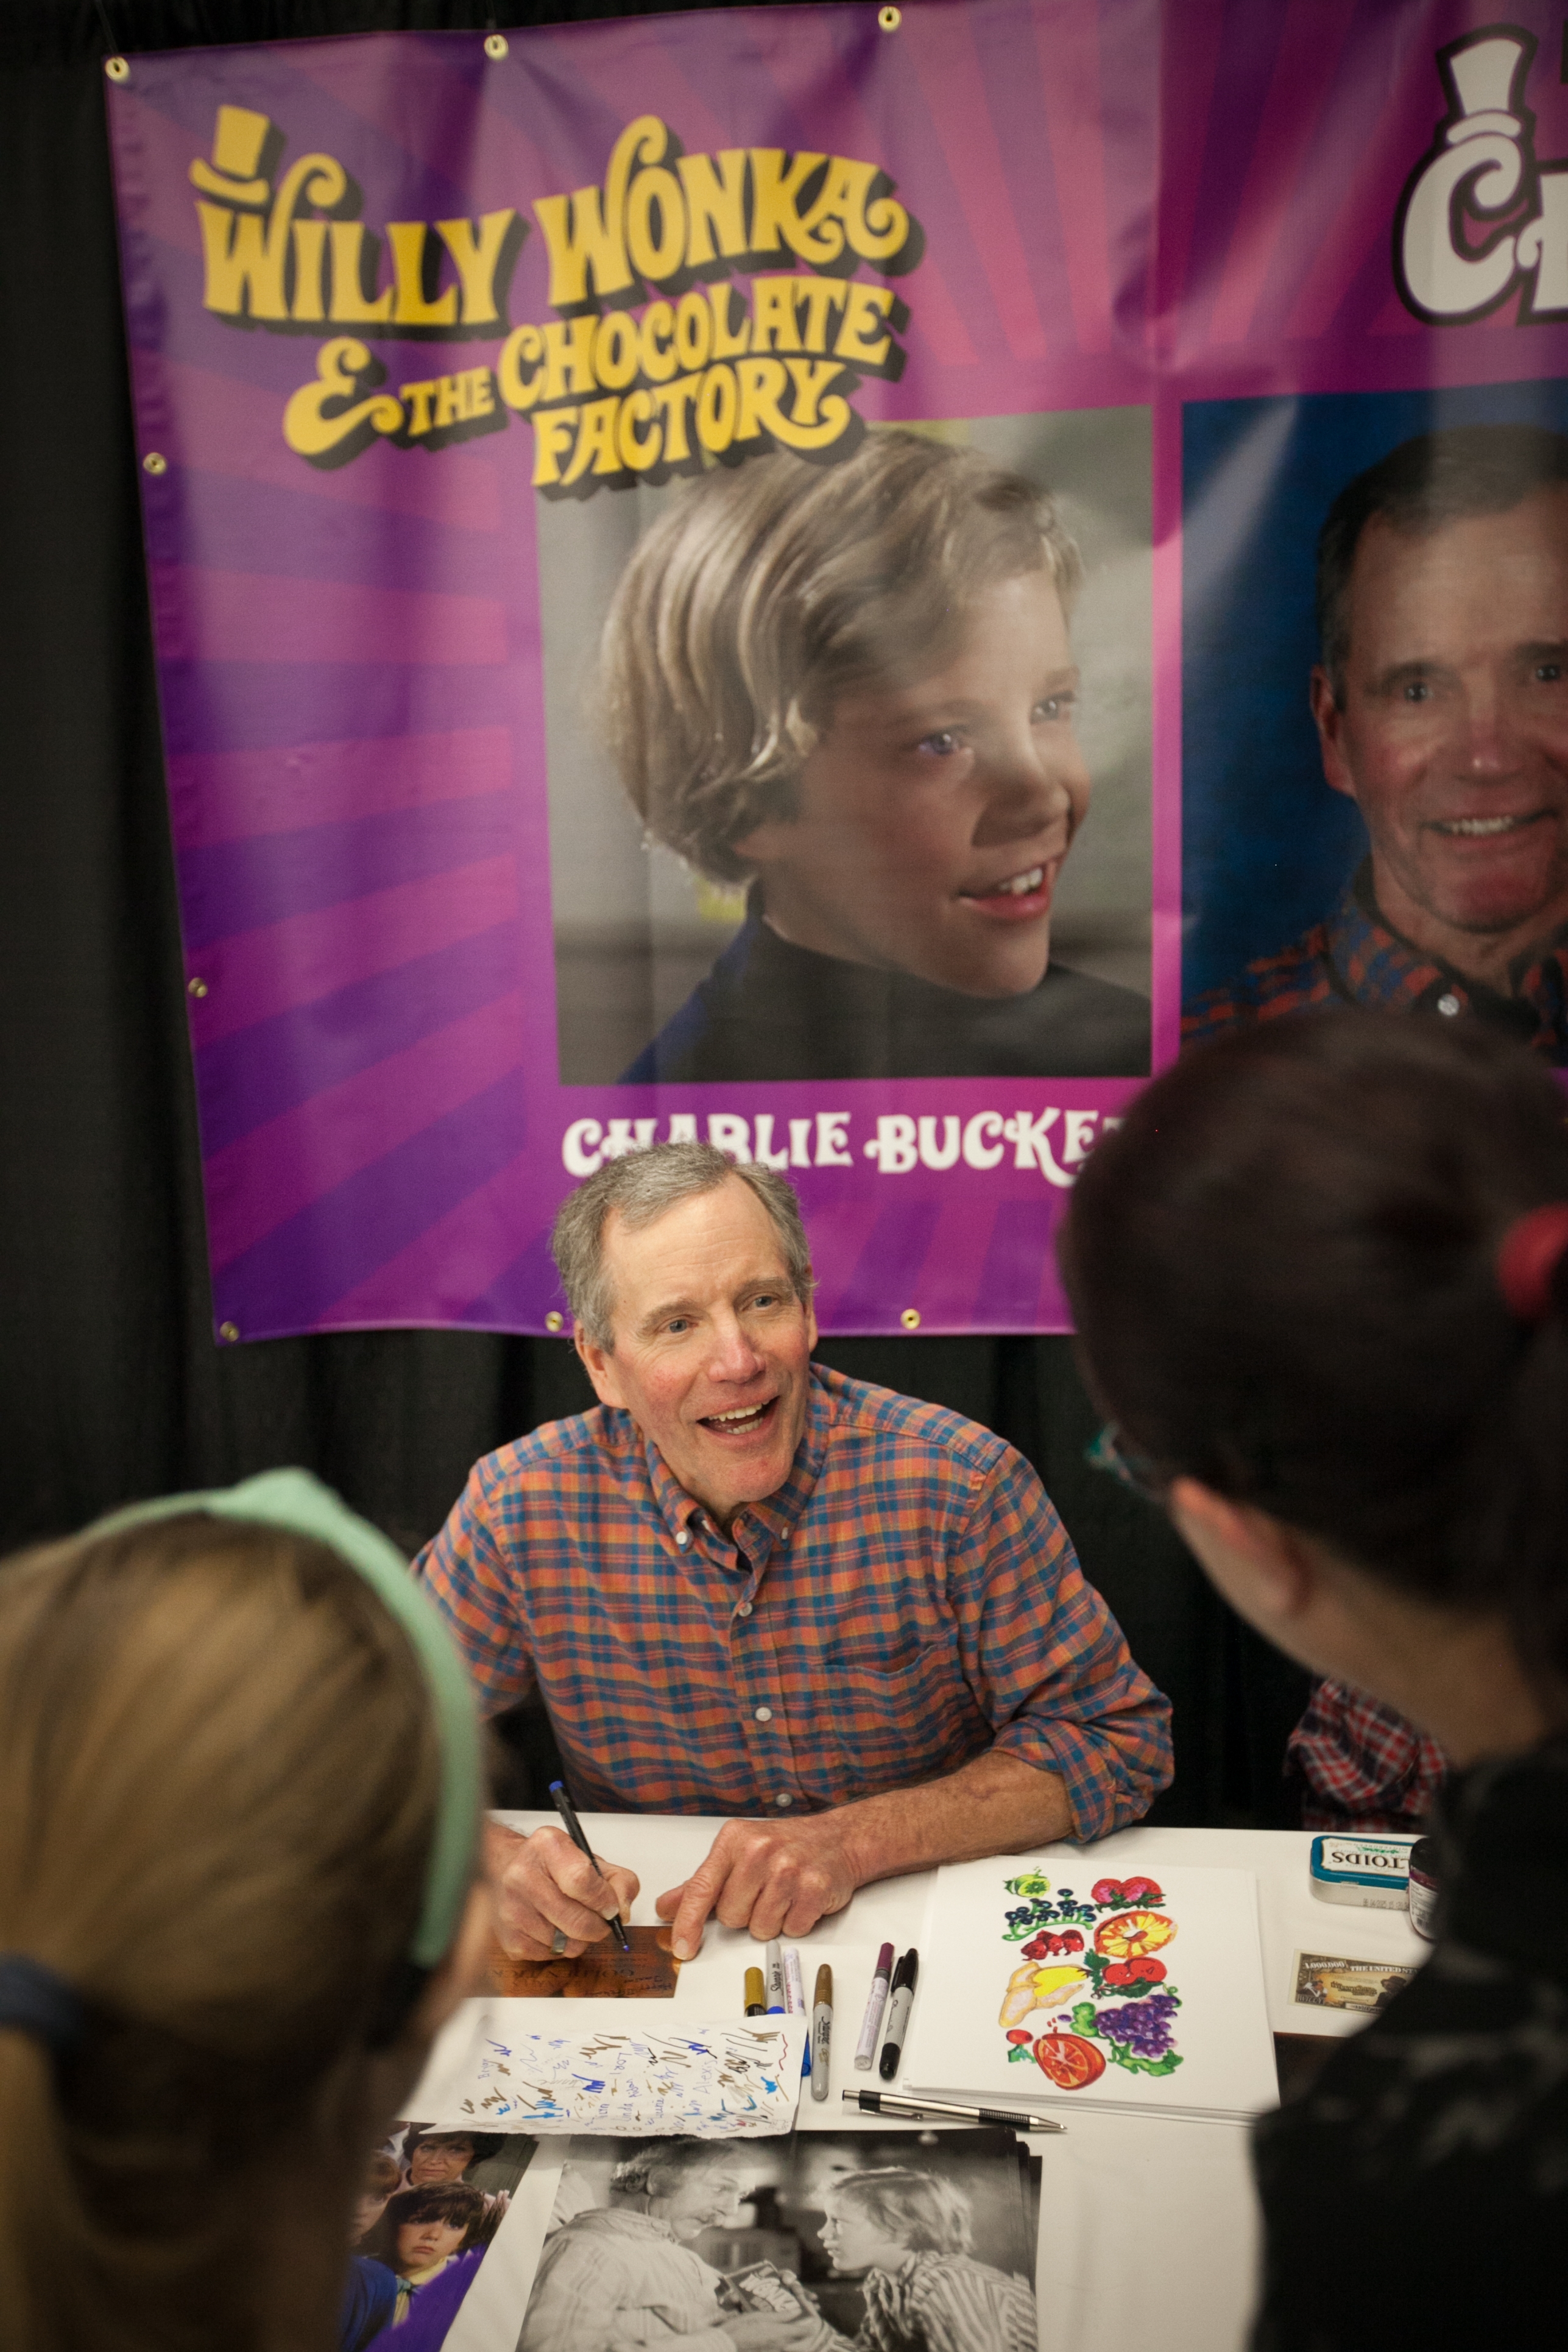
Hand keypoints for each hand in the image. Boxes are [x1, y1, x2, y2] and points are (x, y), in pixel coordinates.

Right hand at [486, 1822, 638, 1959]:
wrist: (504, 1871)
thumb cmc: (554, 1866)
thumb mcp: (592, 1861)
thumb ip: (619, 1881)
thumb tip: (622, 1913)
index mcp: (547, 1845)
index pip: (581, 1880)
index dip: (604, 1899)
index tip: (612, 1907)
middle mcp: (522, 1875)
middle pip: (576, 1920)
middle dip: (598, 1926)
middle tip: (601, 1921)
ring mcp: (512, 1910)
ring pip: (567, 1944)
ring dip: (581, 1939)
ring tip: (574, 1920)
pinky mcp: (510, 1939)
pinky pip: (552, 1956)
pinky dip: (562, 1948)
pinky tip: (555, 1928)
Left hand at [655, 1812, 858, 1958]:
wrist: (837, 1839)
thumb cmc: (785, 1846)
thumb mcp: (738, 1853)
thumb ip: (701, 1884)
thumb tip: (666, 1908)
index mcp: (734, 1840)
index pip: (701, 1888)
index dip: (688, 1922)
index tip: (682, 1947)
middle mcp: (759, 1851)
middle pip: (731, 1917)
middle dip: (744, 1914)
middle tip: (762, 1892)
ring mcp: (788, 1869)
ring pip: (760, 1928)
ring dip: (771, 1920)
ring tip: (783, 1895)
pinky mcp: (814, 1889)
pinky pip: (790, 1930)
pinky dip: (795, 1923)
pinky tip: (800, 1900)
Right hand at [723, 2310, 828, 2350]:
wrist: (728, 2345)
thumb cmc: (743, 2328)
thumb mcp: (761, 2317)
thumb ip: (780, 2316)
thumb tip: (796, 2311)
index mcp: (780, 2334)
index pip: (804, 2331)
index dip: (811, 2325)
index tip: (814, 2318)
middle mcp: (781, 2346)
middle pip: (801, 2344)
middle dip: (806, 2336)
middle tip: (805, 2326)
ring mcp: (774, 2351)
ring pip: (792, 2348)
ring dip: (796, 2341)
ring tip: (793, 2330)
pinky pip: (781, 2349)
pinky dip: (785, 2345)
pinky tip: (779, 2337)